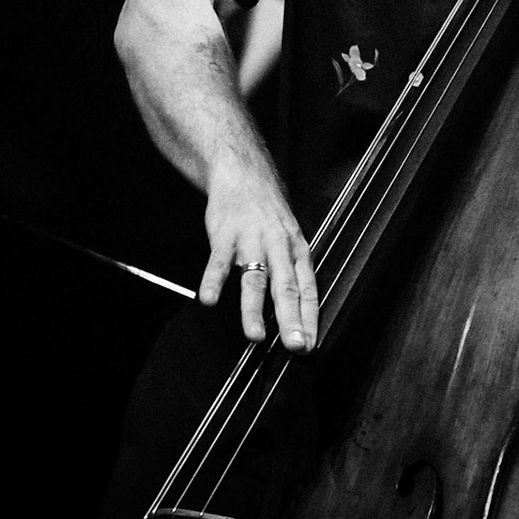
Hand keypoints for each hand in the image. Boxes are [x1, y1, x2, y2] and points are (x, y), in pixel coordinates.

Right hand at [197, 158, 318, 351]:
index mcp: (296, 250)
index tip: (309, 344)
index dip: (309, 317)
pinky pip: (219, 261)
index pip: (308, 288)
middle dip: (291, 318)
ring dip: (254, 309)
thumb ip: (289, 273)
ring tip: (254, 335)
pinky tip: (209, 299)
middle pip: (286, 286)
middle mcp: (278, 246)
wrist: (243, 174)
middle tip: (294, 345)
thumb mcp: (288, 238)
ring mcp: (251, 240)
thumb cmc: (267, 212)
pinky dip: (215, 281)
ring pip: (255, 278)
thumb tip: (294, 313)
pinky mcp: (225, 235)